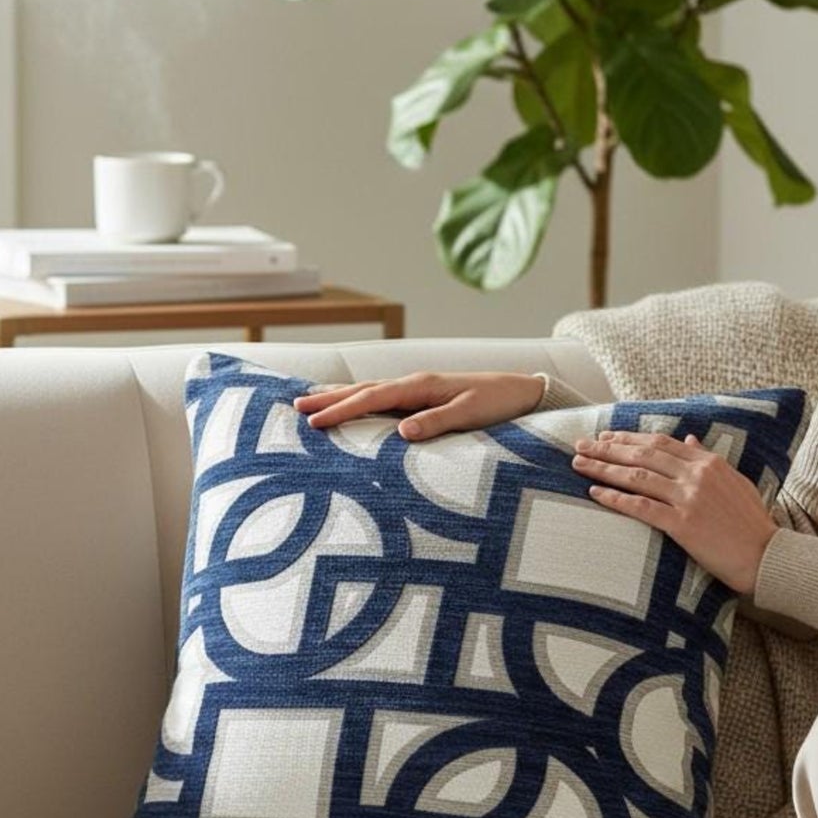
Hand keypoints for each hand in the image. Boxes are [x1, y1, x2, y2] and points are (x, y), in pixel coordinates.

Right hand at [293, 371, 545, 440]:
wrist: (522, 392)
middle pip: (362, 390)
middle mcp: (413, 384)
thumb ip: (437, 422)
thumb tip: (401, 433)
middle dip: (328, 399)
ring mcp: (416, 390)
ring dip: (340, 398)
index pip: (371, 398)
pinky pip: (382, 401)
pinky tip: (351, 408)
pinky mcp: (422, 400)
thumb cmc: (499, 404)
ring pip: (369, 393)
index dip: (340, 410)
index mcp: (420, 386)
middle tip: (294, 408)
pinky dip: (360, 402)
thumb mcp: (470, 415)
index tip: (313, 422)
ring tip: (311, 404)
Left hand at [571, 430, 777, 596]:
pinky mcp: (683, 524)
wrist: (767, 556)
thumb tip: (689, 438)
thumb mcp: (735, 482)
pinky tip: (595, 493)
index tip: (606, 436)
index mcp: (709, 462)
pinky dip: (616, 498)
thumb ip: (708, 460)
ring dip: (603, 468)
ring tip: (578, 464)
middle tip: (580, 445)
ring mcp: (690, 498)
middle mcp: (697, 475)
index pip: (660, 442)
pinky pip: (641, 507)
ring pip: (637, 476)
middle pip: (643, 454)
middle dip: (607, 448)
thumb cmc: (751, 524)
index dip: (629, 437)